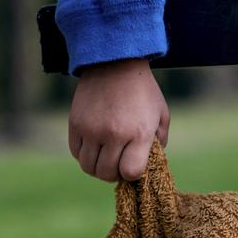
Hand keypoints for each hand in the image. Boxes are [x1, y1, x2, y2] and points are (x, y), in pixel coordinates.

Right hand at [69, 58, 169, 181]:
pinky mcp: (76, 124)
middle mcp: (114, 134)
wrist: (114, 63)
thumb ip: (159, 140)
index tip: (133, 165)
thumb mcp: (161, 113)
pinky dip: (84, 155)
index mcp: (139, 132)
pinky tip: (94, 146)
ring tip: (105, 157)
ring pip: (89, 167)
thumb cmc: (142, 90)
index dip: (132, 174)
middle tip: (118, 164)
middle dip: (114, 173)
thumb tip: (150, 162)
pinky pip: (76, 153)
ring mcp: (92, 130)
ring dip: (97, 167)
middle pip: (107, 173)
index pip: (131, 172)